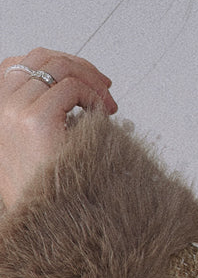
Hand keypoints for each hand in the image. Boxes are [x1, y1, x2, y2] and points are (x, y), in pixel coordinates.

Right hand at [0, 48, 117, 210]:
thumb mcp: (32, 140)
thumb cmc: (45, 185)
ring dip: (91, 81)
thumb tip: (71, 83)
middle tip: (105, 88)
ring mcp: (14, 112)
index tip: (82, 77)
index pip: (17, 63)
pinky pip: (72, 87)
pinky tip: (101, 116)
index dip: (54, 62)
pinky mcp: (36, 120)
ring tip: (106, 105)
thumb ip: (39, 109)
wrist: (44, 219)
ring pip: (60, 67)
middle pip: (42, 58)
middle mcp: (0, 107)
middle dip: (80, 66)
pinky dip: (93, 96)